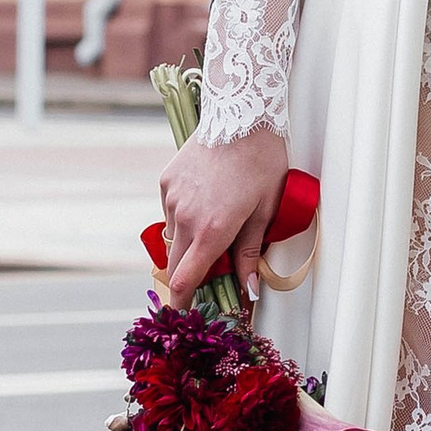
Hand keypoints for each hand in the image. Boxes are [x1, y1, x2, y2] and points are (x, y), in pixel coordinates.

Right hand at [160, 123, 287, 310]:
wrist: (242, 114)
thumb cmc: (262, 162)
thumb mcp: (265, 211)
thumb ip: (250, 253)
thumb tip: (247, 289)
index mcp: (213, 230)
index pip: (186, 281)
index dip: (183, 304)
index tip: (184, 315)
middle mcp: (186, 218)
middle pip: (175, 265)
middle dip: (188, 276)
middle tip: (208, 275)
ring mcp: (172, 199)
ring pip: (174, 237)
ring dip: (189, 243)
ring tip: (216, 224)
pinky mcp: (166, 182)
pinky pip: (171, 212)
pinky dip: (184, 217)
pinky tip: (206, 200)